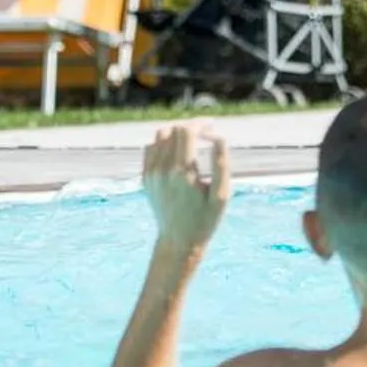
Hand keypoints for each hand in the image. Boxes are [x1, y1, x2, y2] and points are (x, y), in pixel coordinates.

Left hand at [142, 122, 232, 253]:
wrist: (179, 241)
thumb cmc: (205, 219)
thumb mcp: (220, 195)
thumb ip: (221, 165)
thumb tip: (219, 138)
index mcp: (182, 173)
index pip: (186, 131)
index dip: (201, 125)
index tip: (212, 128)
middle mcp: (162, 170)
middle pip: (173, 130)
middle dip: (190, 127)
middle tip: (205, 133)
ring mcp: (151, 174)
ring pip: (160, 136)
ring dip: (176, 133)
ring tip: (192, 140)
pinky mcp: (145, 178)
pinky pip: (151, 148)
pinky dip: (164, 143)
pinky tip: (177, 152)